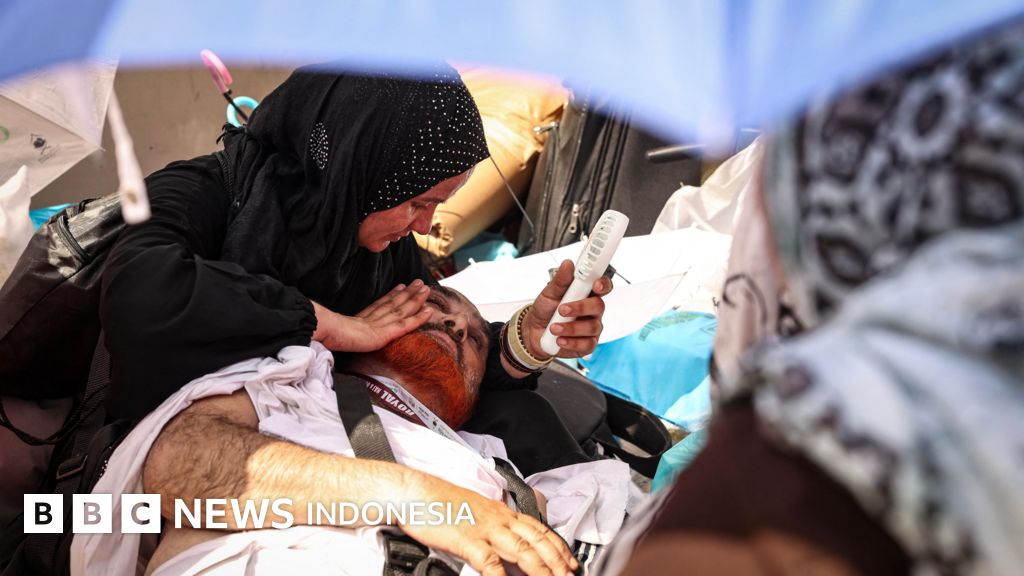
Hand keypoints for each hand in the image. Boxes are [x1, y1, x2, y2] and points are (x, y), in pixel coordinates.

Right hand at [311, 280, 432, 351]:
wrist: (324, 332)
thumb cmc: (323, 333)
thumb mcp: (332, 333)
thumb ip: (338, 332)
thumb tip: (331, 334)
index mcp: (358, 320)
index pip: (379, 305)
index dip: (391, 295)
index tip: (401, 286)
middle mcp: (371, 319)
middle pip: (393, 304)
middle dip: (408, 293)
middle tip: (420, 283)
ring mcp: (378, 325)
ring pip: (401, 310)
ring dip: (415, 300)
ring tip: (426, 289)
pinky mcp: (384, 333)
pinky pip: (405, 325)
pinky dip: (418, 319)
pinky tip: (429, 312)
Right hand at [399, 473, 575, 575]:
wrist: (416, 492)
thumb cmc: (440, 503)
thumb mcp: (474, 512)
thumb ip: (493, 527)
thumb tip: (505, 547)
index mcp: (501, 512)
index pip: (539, 529)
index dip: (558, 547)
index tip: (570, 562)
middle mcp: (498, 519)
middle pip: (537, 541)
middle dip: (557, 562)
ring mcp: (485, 529)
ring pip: (522, 551)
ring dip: (541, 570)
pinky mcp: (467, 540)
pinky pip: (490, 562)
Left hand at [521, 260, 612, 358]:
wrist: (533, 331)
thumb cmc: (545, 310)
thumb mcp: (549, 293)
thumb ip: (560, 280)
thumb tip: (568, 264)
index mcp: (587, 294)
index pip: (603, 286)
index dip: (603, 284)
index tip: (596, 285)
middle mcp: (593, 311)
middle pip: (599, 306)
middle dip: (581, 308)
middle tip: (562, 309)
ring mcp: (592, 327)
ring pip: (592, 326)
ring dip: (571, 327)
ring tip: (553, 328)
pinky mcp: (587, 344)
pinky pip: (587, 344)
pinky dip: (572, 342)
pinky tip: (560, 340)